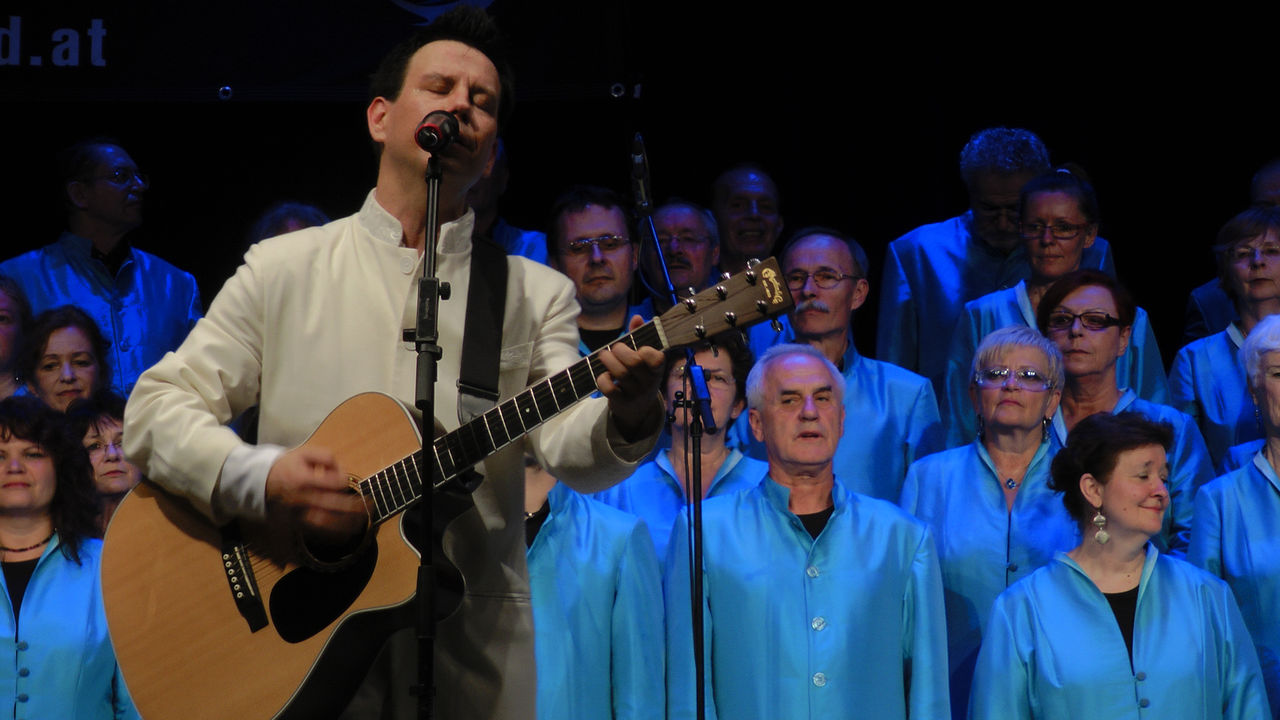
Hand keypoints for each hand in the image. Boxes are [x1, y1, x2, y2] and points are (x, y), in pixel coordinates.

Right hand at [265, 445, 367, 543]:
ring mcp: (298, 514)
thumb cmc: (287, 466)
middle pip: (332, 505)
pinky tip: (347, 534)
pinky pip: (316, 534)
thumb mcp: (304, 453)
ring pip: (325, 524)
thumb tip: (341, 471)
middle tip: (370, 506)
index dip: (343, 480)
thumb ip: (325, 457)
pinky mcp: (296, 524)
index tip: (345, 480)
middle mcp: (301, 499)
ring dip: (346, 524)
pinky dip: (333, 536)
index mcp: (303, 479)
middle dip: (354, 507)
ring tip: (363, 522)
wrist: (260, 482)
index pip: (331, 483)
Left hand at [595, 314, 665, 440]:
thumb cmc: (639, 376)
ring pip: (621, 373)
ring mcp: (636, 393)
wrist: (637, 410)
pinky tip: (604, 376)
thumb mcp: (644, 359)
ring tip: (604, 356)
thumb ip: (640, 336)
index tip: (639, 349)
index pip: (657, 359)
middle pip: (634, 362)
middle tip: (614, 348)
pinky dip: (603, 379)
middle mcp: (649, 381)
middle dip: (620, 350)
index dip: (647, 351)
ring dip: (608, 361)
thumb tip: (637, 317)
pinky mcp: (622, 402)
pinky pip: (609, 389)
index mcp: (657, 368)